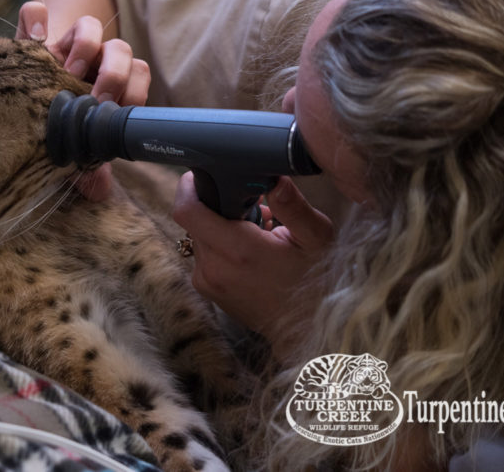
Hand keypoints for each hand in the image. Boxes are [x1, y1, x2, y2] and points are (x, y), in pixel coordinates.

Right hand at [17, 1, 150, 201]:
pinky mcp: (32, 34)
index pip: (138, 73)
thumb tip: (98, 191)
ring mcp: (64, 44)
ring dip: (85, 46)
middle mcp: (93, 59)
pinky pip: (35, 13)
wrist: (23, 92)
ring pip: (91, 26)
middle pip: (120, 49)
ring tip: (68, 71)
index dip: (135, 89)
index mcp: (109, 81)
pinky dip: (37, 19)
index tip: (118, 110)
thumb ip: (88, 163)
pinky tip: (37, 39)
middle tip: (97, 96)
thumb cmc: (57, 121)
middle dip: (114, 72)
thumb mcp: (73, 141)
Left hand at [172, 173, 332, 348]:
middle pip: (195, 219)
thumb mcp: (315, 237)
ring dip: (221, 226)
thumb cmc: (315, 281)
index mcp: (237, 250)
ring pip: (200, 236)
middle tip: (254, 208)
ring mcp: (207, 281)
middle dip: (218, 206)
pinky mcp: (207, 290)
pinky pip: (204, 254)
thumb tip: (276, 178)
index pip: (188, 210)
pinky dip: (221, 245)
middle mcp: (214, 267)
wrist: (307, 328)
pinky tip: (250, 251)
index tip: (201, 175)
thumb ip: (292, 206)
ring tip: (258, 233)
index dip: (189, 187)